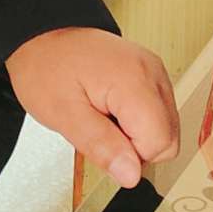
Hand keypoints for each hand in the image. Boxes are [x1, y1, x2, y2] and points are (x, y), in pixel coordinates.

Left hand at [6, 27, 179, 188]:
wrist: (43, 36)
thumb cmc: (47, 67)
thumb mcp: (63, 115)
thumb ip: (101, 146)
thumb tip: (132, 175)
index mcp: (134, 80)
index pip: (159, 144)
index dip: (130, 155)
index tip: (103, 139)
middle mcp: (152, 72)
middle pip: (168, 139)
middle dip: (135, 147)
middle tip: (101, 128)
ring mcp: (155, 71)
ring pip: (166, 129)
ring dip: (135, 134)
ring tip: (104, 116)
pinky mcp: (152, 74)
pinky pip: (158, 114)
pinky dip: (137, 121)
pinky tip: (112, 109)